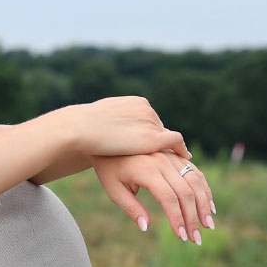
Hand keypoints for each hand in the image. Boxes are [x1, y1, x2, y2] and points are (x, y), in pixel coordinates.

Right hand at [60, 96, 190, 158]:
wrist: (80, 129)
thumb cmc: (84, 127)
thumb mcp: (102, 118)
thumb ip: (114, 120)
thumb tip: (114, 127)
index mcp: (136, 103)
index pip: (150, 120)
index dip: (152, 134)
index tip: (154, 147)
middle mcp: (147, 110)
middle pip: (160, 129)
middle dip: (163, 143)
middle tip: (169, 157)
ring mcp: (151, 123)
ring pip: (168, 137)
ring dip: (171, 150)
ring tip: (176, 163)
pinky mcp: (152, 138)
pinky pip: (175, 142)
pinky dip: (181, 150)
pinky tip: (185, 159)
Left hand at [92, 151, 215, 243]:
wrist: (109, 141)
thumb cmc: (109, 169)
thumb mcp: (113, 190)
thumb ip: (131, 208)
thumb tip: (146, 227)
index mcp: (147, 171)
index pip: (169, 198)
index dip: (177, 219)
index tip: (181, 237)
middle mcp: (163, 161)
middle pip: (186, 192)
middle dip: (193, 218)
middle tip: (196, 239)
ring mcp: (171, 157)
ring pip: (195, 181)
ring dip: (204, 205)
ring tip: (208, 225)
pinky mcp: (176, 155)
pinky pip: (195, 172)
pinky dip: (204, 190)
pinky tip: (208, 206)